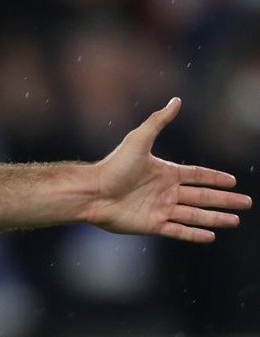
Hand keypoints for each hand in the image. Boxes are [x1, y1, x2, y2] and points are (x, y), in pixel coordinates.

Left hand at [87, 98, 248, 242]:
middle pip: (203, 196)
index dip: (216, 178)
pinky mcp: (152, 225)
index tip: (233, 181)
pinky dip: (194, 234)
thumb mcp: (139, 140)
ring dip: (215, 218)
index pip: (198, 175)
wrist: (92, 192)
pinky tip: (210, 236)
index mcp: (166, 173)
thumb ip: (159, 121)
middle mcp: (165, 192)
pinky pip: (178, 231)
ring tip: (235, 221)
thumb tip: (177, 100)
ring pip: (195, 215)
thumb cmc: (113, 166)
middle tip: (247, 203)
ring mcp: (160, 209)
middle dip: (225, 200)